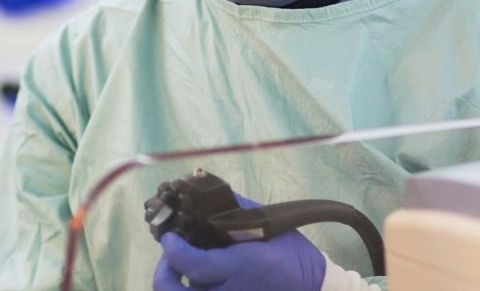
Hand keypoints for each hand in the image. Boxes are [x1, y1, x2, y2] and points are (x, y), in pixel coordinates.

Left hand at [152, 220, 325, 290]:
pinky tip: (197, 281)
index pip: (194, 264)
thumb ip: (237, 213)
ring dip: (176, 285)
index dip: (173, 250)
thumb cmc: (293, 256)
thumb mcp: (269, 226)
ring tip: (180, 269)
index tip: (169, 237)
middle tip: (169, 258)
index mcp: (242, 266)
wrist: (315, 289)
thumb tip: (210, 198)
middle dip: (164, 275)